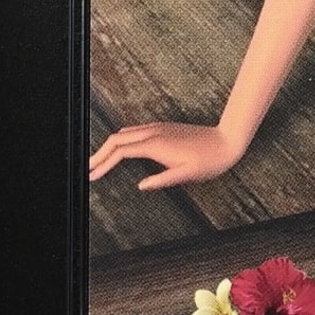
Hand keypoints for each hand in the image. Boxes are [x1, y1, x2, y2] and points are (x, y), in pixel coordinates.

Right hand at [88, 123, 242, 190]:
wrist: (226, 141)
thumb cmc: (209, 161)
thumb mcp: (187, 176)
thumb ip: (163, 180)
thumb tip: (140, 186)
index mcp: (156, 145)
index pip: (120, 152)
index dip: (103, 164)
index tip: (92, 176)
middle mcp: (154, 133)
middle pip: (117, 139)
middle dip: (99, 154)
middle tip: (88, 170)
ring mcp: (158, 128)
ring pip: (125, 133)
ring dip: (109, 146)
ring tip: (98, 162)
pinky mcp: (163, 128)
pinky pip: (135, 132)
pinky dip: (121, 140)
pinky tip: (119, 150)